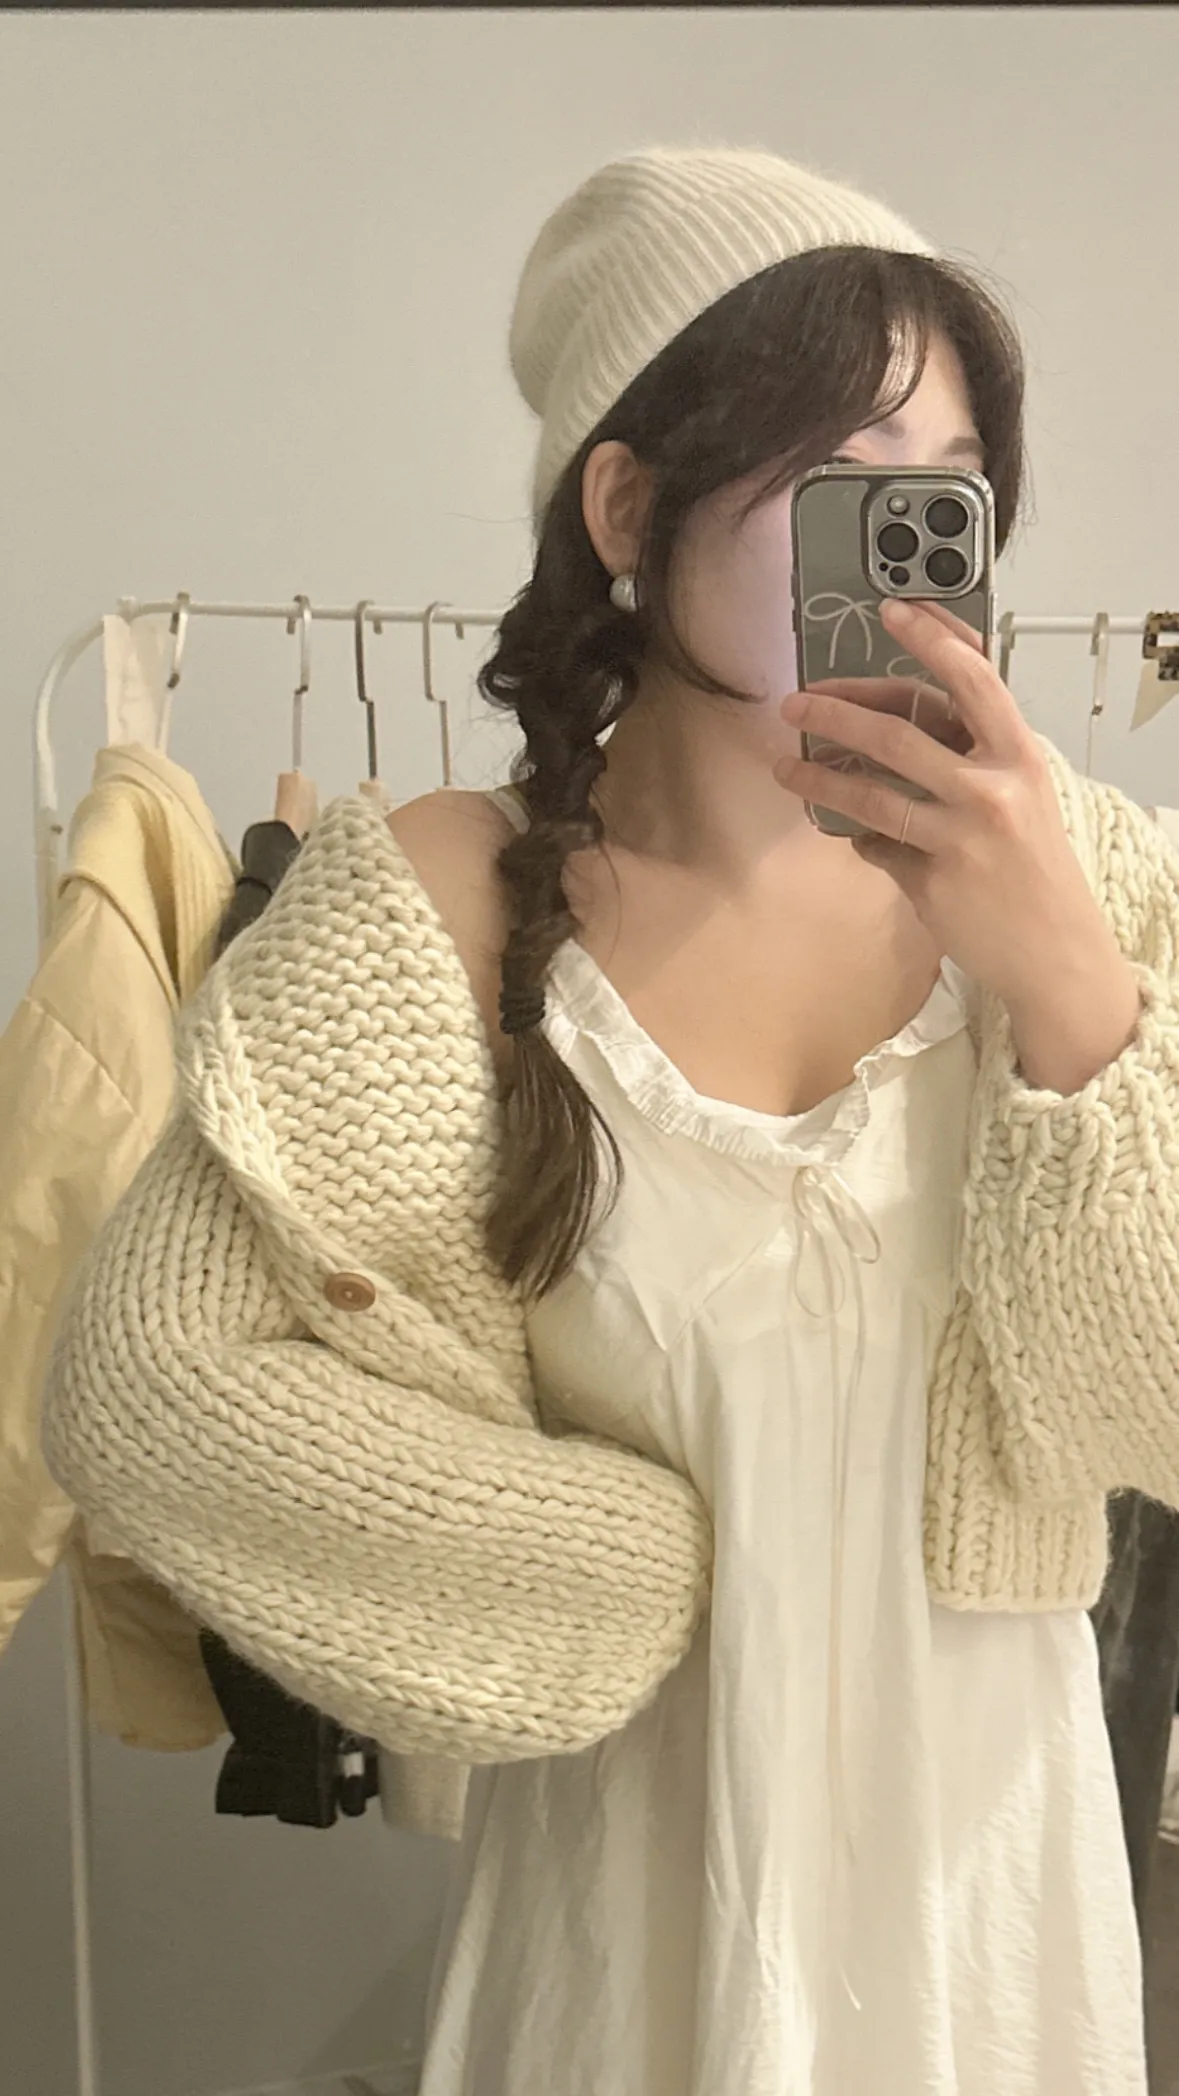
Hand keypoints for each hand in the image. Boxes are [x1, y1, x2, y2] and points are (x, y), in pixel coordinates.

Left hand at [774, 597, 1131, 1020]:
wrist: (1055, 951)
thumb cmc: (1034, 866)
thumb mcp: (1024, 793)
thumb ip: (973, 753)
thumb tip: (896, 716)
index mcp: (1019, 755)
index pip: (972, 680)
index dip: (931, 640)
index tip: (891, 611)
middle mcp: (992, 789)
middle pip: (897, 735)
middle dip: (834, 714)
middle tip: (794, 705)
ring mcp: (960, 836)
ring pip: (870, 795)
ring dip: (818, 778)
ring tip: (785, 767)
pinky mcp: (932, 880)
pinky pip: (876, 847)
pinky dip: (860, 839)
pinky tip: (855, 837)